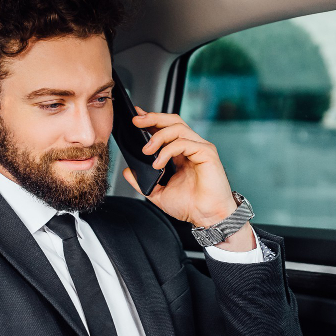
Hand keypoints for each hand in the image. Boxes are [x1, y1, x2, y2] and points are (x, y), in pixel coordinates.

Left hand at [122, 108, 237, 228]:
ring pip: (177, 128)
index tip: (136, 118)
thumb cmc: (190, 206)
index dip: (151, 120)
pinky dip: (167, 151)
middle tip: (136, 122)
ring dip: (158, 136)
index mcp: (182, 153)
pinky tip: (158, 163)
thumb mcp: (158, 193)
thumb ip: (142, 182)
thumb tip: (128, 172)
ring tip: (146, 150)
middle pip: (173, 121)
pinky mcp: (207, 153)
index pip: (166, 129)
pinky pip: (184, 143)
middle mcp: (192, 147)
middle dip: (153, 118)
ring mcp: (200, 148)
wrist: (206, 218)